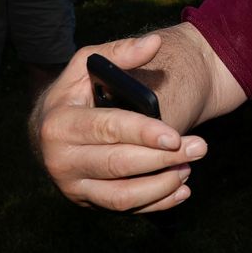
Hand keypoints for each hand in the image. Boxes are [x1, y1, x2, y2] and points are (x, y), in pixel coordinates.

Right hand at [30, 34, 208, 212]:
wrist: (51, 128)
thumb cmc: (77, 92)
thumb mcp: (88, 65)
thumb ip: (121, 52)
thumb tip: (152, 43)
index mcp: (60, 123)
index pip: (108, 130)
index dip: (144, 134)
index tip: (176, 136)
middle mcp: (61, 159)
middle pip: (118, 165)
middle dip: (163, 159)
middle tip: (200, 148)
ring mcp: (72, 185)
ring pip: (121, 196)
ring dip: (162, 185)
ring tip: (190, 167)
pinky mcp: (86, 201)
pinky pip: (123, 209)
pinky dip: (156, 203)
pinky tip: (182, 189)